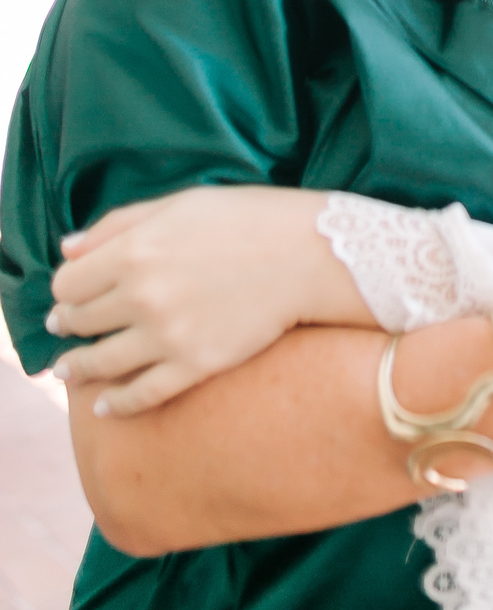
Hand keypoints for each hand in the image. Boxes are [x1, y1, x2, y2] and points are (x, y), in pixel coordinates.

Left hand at [48, 186, 375, 415]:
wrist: (310, 253)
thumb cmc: (247, 218)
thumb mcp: (179, 204)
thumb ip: (118, 224)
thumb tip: (67, 250)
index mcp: (135, 250)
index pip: (69, 283)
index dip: (65, 289)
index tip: (69, 293)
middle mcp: (142, 295)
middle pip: (79, 321)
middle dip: (69, 323)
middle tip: (67, 326)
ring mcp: (168, 335)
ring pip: (100, 362)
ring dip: (77, 367)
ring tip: (70, 369)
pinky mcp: (195, 365)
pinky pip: (140, 395)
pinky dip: (115, 404)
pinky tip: (104, 406)